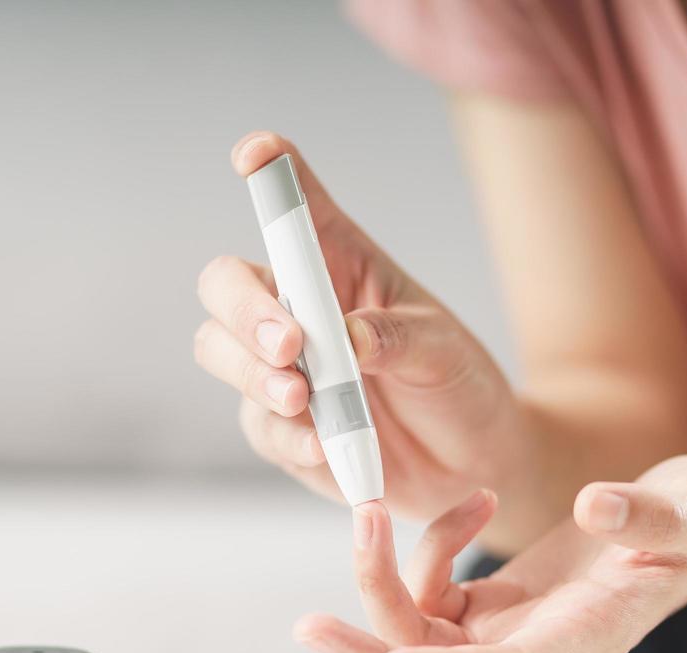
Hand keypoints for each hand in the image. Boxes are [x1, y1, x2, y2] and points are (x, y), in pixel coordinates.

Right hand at [194, 131, 520, 521]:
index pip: (295, 209)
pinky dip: (286, 435)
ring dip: (252, 373)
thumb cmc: (455, 386)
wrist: (467, 463)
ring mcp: (277, 370)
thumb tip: (348, 339)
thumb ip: (396, 338)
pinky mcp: (277, 427)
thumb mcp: (444, 350)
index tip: (255, 155)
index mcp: (339, 265)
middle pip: (225, 286)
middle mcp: (296, 309)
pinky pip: (258, 425)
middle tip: (291, 344)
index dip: (269, 173)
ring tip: (303, 400)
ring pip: (220, 352)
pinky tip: (322, 445)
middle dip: (245, 310)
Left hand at [295, 455, 686, 652]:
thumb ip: (651, 515)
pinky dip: (428, 548)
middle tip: (308, 628)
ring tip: (371, 512)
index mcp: (584, 642)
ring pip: (415, 639)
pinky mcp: (486, 608)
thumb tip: (598, 506)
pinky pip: (430, 593)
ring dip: (379, 582)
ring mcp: (504, 634)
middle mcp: (533, 651)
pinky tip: (469, 503)